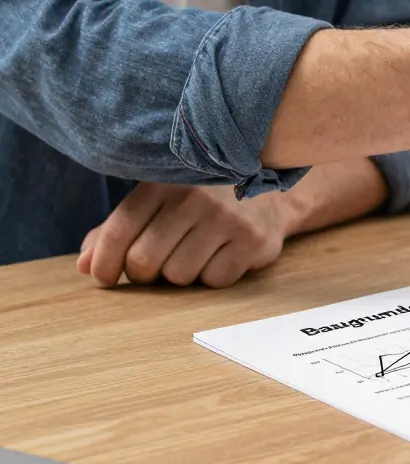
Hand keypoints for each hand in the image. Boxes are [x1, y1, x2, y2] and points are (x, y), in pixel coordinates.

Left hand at [77, 183, 290, 288]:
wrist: (269, 193)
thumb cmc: (201, 203)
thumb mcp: (158, 204)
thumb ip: (116, 231)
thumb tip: (85, 266)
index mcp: (163, 183)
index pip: (118, 232)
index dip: (104, 263)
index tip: (104, 277)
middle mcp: (194, 197)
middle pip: (144, 261)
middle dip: (143, 274)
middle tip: (155, 267)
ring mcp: (226, 218)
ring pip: (179, 276)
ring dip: (181, 275)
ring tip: (194, 254)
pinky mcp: (252, 240)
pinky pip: (214, 280)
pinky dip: (213, 276)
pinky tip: (221, 255)